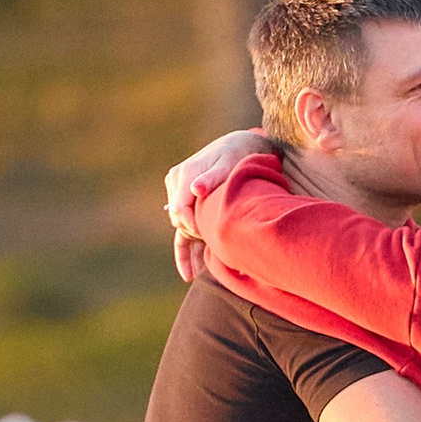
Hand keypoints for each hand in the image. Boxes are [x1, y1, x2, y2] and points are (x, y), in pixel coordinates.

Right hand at [163, 127, 277, 276]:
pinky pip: (182, 228)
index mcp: (186, 173)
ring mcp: (181, 192)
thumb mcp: (230, 163)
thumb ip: (213, 177)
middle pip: (178, 219)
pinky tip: (190, 272)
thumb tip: (196, 189)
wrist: (242, 145)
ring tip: (192, 275)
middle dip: (190, 239)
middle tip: (207, 261)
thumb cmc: (239, 153)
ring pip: (179, 227)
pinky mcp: (187, 201)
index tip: (207, 237)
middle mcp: (178, 182)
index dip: (192, 226)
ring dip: (186, 250)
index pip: (181, 208)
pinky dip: (186, 249)